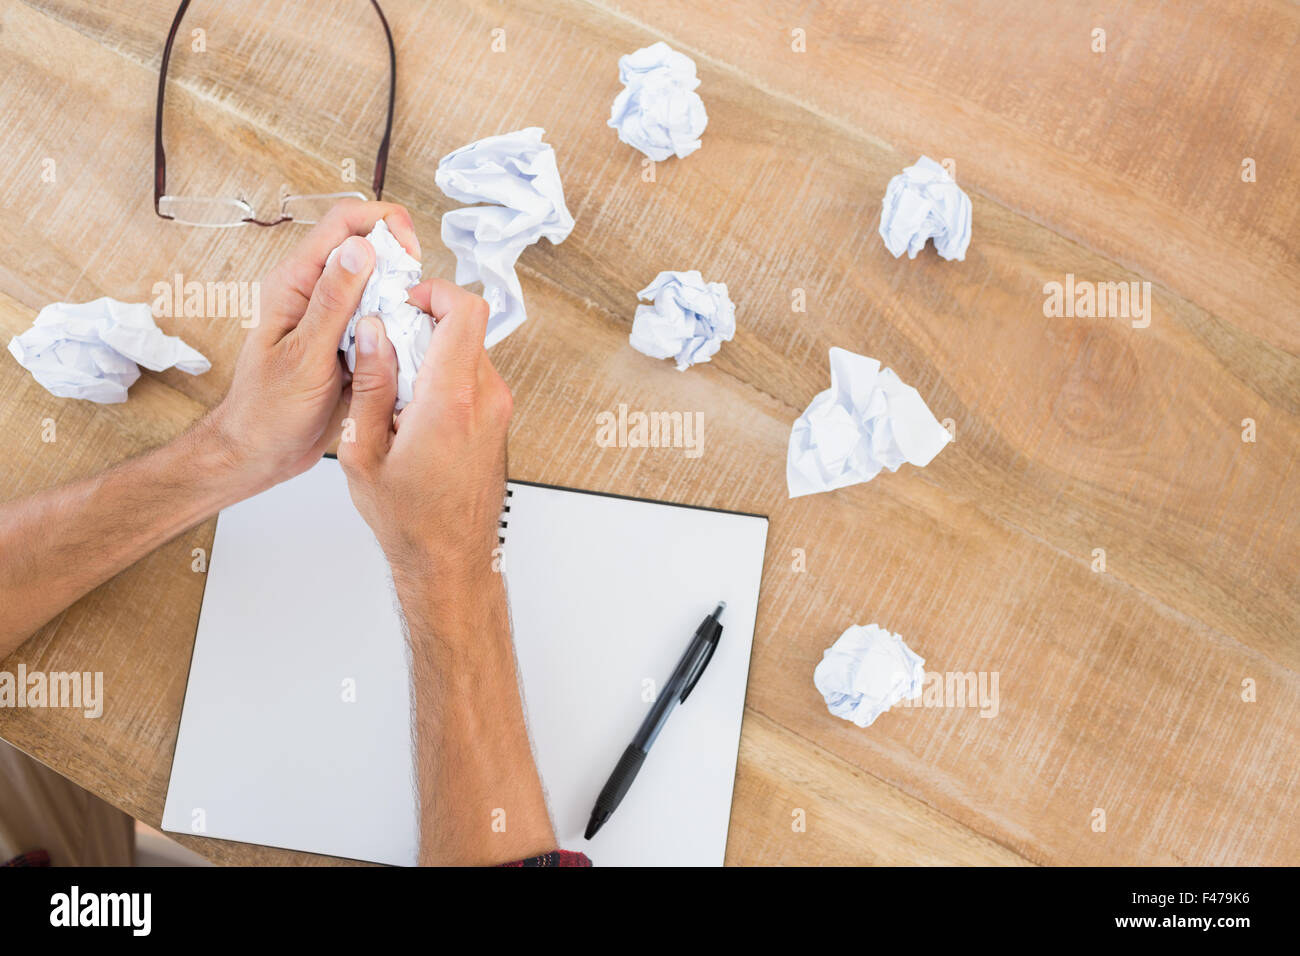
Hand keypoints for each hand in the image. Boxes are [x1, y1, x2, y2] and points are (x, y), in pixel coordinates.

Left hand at [206, 199, 421, 493]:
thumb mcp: (305, 356)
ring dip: (403, 300)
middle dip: (401, 266)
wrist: (260, 453)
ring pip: (379, 286)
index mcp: (295, 282)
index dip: (385, 225)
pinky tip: (405, 351)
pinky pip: (381, 320)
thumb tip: (361, 248)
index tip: (413, 253)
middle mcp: (315, 292)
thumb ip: (332, 301)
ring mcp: (332, 316)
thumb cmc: (268, 411)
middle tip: (417, 300)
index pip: (344, 223)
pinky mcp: (347, 341)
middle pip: (368, 249)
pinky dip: (399, 328)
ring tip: (412, 328)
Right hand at [337, 280, 511, 604]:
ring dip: (431, 353)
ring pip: (467, 352)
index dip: (434, 292)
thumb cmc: (410, 519)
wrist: (450, 559)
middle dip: (422, 325)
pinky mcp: (498, 421)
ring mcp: (498, 411)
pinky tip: (412, 409)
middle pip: (464, 328)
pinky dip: (443, 377)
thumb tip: (371, 332)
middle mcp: (485, 400)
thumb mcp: (363, 452)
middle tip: (385, 346)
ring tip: (394, 387)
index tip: (404, 301)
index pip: (465, 312)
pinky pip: (472, 378)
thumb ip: (370, 384)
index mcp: (452, 402)